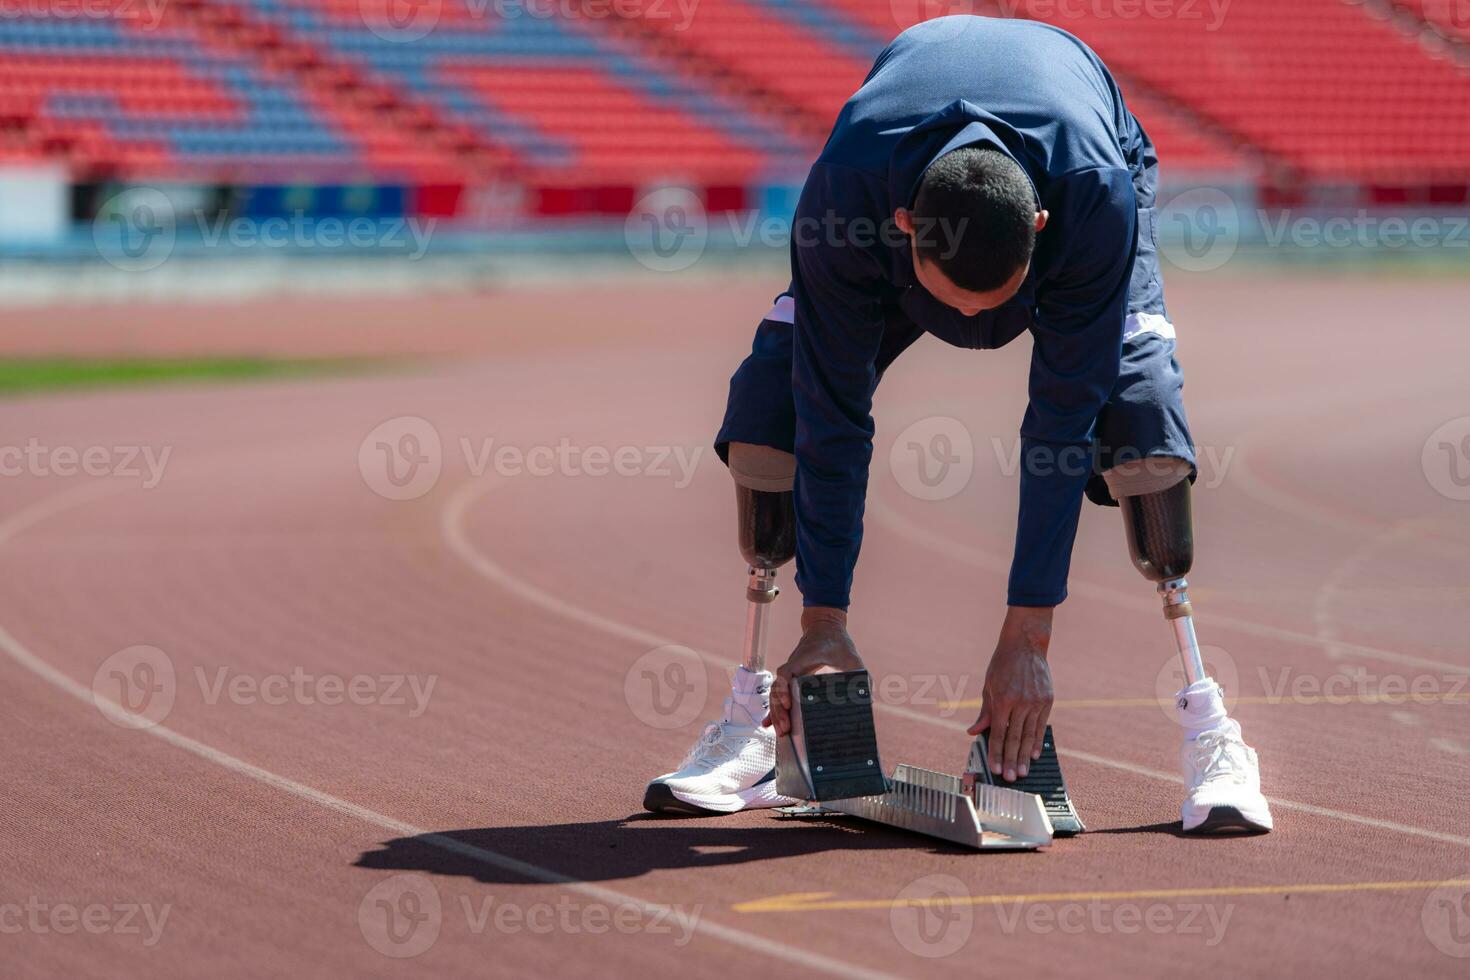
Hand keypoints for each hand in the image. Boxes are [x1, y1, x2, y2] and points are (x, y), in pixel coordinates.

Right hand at [763, 607, 863, 734]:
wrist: (825, 629)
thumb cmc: (838, 643)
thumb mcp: (851, 658)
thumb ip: (861, 676)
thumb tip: (869, 700)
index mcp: (802, 660)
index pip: (786, 674)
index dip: (784, 689)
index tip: (788, 703)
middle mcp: (792, 668)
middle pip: (777, 689)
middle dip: (778, 710)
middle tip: (785, 729)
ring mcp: (790, 674)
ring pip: (776, 694)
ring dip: (776, 713)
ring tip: (781, 732)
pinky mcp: (791, 680)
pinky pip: (779, 695)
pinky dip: (775, 709)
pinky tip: (770, 724)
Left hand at [967, 606, 1054, 781]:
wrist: (1026, 645)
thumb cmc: (1002, 665)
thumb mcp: (989, 686)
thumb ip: (984, 712)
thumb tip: (973, 733)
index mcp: (1002, 699)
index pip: (998, 733)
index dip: (996, 753)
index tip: (995, 769)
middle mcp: (1020, 702)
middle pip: (1014, 738)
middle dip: (1011, 760)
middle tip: (1011, 779)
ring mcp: (1036, 702)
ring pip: (1029, 735)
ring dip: (1024, 756)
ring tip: (1023, 773)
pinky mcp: (1047, 700)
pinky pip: (1041, 725)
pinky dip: (1037, 741)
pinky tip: (1034, 755)